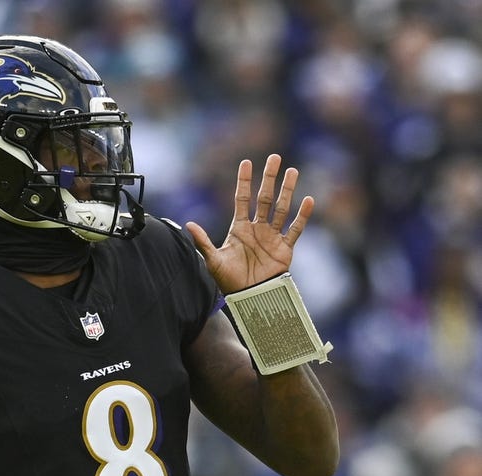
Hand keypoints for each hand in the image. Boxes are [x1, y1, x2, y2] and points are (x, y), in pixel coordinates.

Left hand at [185, 154, 314, 293]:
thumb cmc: (229, 280)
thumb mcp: (213, 259)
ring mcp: (272, 236)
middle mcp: (257, 228)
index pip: (242, 199)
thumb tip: (188, 223)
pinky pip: (295, 229)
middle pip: (265, 198)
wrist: (248, 297)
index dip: (244, 181)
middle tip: (275, 157)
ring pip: (282, 208)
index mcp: (239, 228)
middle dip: (269, 178)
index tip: (246, 162)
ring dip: (287, 190)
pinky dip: (302, 216)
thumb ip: (203, 241)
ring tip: (293, 171)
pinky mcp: (285, 248)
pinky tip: (308, 200)